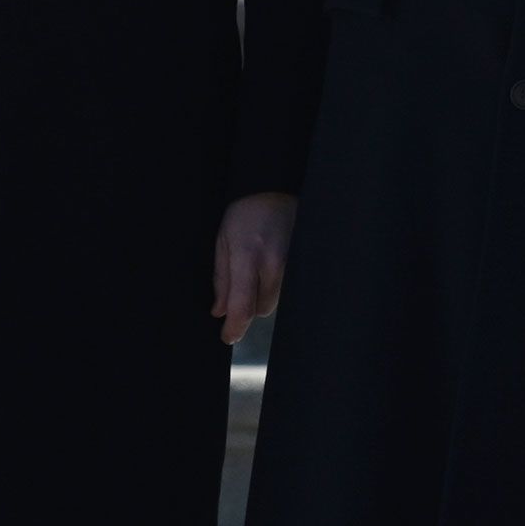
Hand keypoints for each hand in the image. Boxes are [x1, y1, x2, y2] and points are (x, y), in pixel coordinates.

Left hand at [213, 192, 296, 347]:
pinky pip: (288, 287)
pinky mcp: (304, 264)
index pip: (242, 307)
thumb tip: (220, 311)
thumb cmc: (244, 212)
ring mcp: (293, 265)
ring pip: (276, 299)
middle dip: (248, 305)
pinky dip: (277, 284)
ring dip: (263, 294)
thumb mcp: (223, 242)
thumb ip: (221, 279)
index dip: (234, 328)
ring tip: (257, 268)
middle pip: (262, 308)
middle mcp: (275, 265)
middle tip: (241, 285)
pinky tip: (271, 266)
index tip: (227, 337)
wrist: (275, 188)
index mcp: (248, 258)